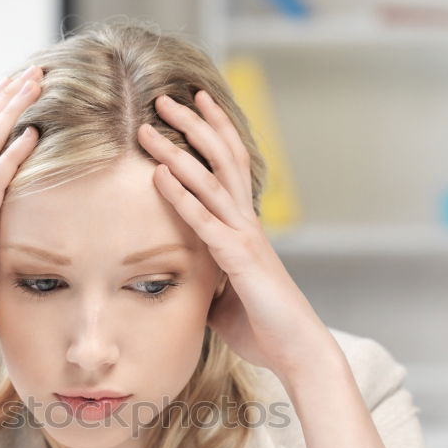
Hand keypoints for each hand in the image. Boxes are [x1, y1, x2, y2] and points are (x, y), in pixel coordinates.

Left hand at [137, 90, 335, 381]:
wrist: (297, 351)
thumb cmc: (264, 327)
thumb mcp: (224, 298)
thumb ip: (206, 278)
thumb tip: (185, 278)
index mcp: (245, 228)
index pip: (230, 167)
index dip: (212, 133)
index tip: (191, 105)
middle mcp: (248, 223)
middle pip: (223, 158)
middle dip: (194, 124)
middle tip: (165, 97)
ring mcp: (246, 238)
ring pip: (211, 181)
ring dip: (178, 151)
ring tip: (150, 127)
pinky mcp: (240, 260)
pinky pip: (205, 222)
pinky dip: (180, 197)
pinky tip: (159, 176)